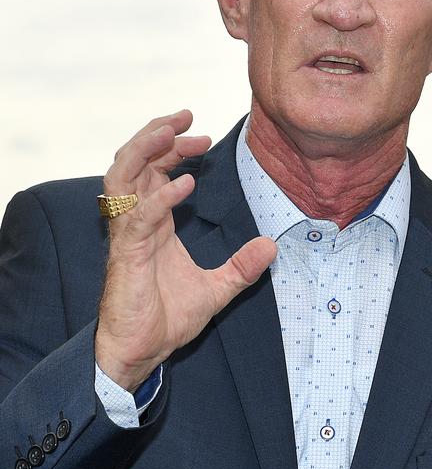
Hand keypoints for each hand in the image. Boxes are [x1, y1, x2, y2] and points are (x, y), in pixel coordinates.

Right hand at [94, 110, 275, 389]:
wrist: (142, 353)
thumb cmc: (165, 318)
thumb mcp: (218, 290)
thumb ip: (242, 267)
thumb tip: (272, 246)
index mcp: (153, 224)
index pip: (154, 170)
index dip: (173, 147)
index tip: (203, 134)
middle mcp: (136, 223)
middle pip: (134, 162)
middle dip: (157, 134)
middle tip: (185, 115)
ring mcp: (128, 237)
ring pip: (122, 177)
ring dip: (146, 150)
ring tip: (172, 131)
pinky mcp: (126, 257)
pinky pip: (137, 218)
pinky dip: (160, 197)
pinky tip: (184, 184)